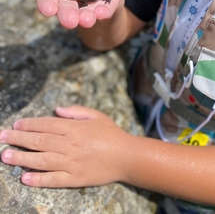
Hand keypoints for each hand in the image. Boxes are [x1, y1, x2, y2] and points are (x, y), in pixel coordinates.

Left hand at [0, 106, 129, 187]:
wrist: (126, 156)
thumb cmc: (111, 134)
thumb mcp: (96, 115)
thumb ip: (75, 111)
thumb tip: (56, 110)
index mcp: (75, 128)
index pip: (46, 125)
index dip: (29, 124)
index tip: (15, 125)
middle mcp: (70, 144)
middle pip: (40, 141)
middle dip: (19, 139)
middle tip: (3, 138)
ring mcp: (72, 163)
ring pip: (42, 159)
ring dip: (22, 158)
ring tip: (5, 156)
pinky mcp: (75, 179)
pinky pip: (53, 179)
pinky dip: (38, 179)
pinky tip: (24, 177)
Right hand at [27, 0, 123, 28]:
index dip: (46, 4)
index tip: (48, 10)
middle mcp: (71, 1)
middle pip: (66, 10)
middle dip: (67, 16)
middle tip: (69, 21)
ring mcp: (88, 6)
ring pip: (84, 15)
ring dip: (85, 18)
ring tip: (87, 19)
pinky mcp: (105, 7)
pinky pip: (105, 11)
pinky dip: (103, 13)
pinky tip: (102, 12)